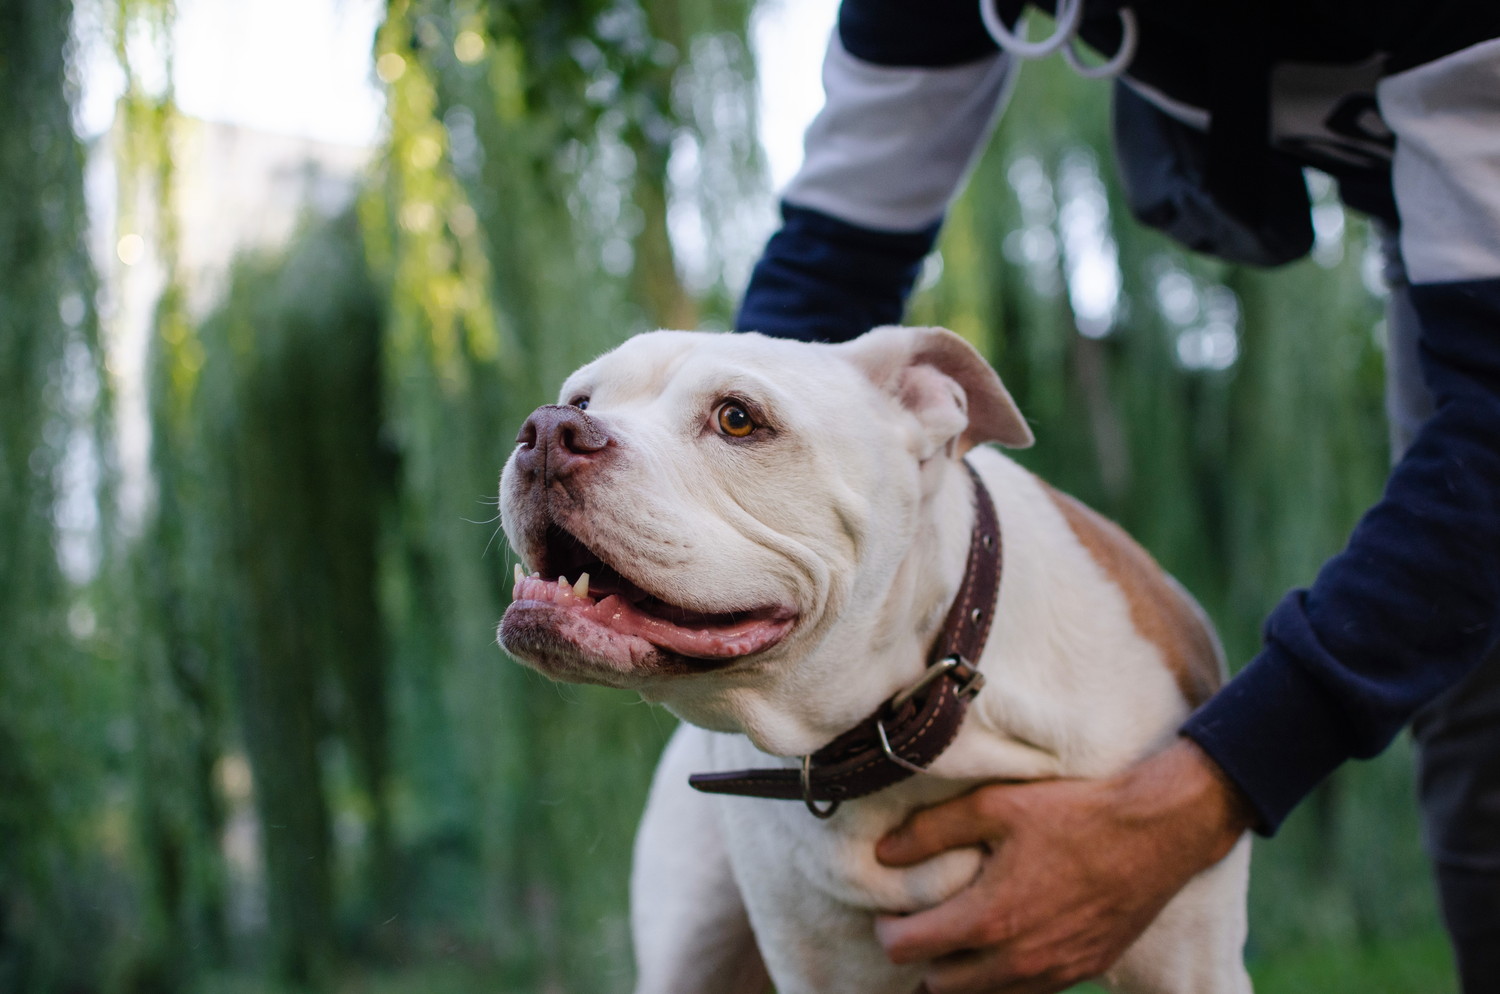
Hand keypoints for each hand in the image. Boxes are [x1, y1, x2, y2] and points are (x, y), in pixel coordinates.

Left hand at [874, 738, 1254, 993]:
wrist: (1157, 834)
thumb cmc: (1075, 814)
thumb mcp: (996, 806)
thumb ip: (932, 830)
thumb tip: (883, 853)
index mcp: (989, 919)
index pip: (907, 950)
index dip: (888, 928)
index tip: (892, 906)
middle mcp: (1017, 960)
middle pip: (936, 986)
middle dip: (919, 957)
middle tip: (921, 921)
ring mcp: (1051, 974)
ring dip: (957, 975)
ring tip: (955, 936)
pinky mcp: (1079, 973)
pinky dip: (999, 979)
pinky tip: (1000, 945)